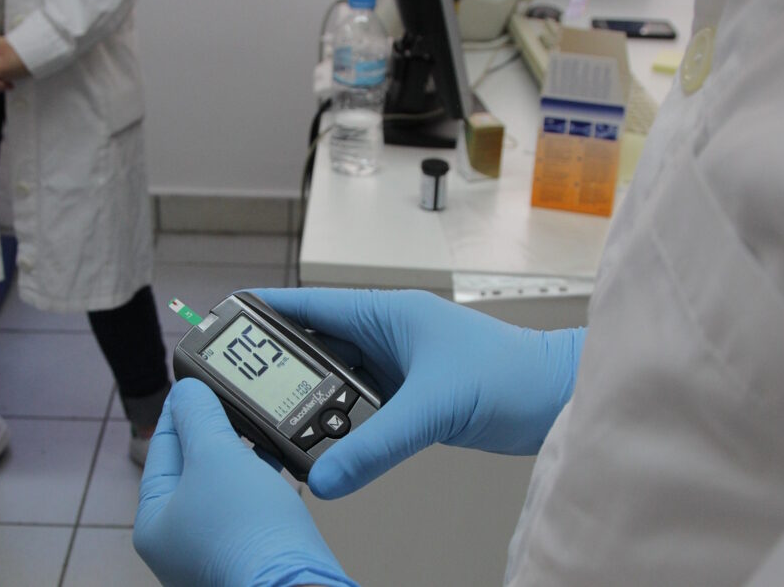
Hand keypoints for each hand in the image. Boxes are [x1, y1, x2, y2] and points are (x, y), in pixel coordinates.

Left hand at [134, 379, 356, 586]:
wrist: (295, 580)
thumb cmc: (247, 531)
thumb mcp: (214, 455)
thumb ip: (198, 415)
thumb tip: (187, 391)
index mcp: (153, 521)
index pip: (161, 448)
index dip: (180, 410)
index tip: (194, 383)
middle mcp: (177, 540)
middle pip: (190, 467)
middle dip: (212, 431)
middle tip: (227, 399)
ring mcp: (211, 549)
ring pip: (221, 485)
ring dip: (237, 454)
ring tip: (253, 426)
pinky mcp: (246, 551)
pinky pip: (244, 504)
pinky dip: (256, 479)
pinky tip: (273, 462)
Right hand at [250, 288, 585, 499]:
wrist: (557, 399)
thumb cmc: (512, 374)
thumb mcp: (434, 407)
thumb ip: (377, 444)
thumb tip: (327, 479)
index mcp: (387, 313)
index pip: (309, 306)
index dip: (266, 312)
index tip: (226, 321)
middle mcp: (388, 335)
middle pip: (316, 347)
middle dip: (282, 369)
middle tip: (243, 391)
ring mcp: (400, 367)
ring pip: (337, 382)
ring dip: (313, 401)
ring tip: (278, 422)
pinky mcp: (412, 397)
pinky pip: (361, 408)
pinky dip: (341, 424)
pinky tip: (325, 442)